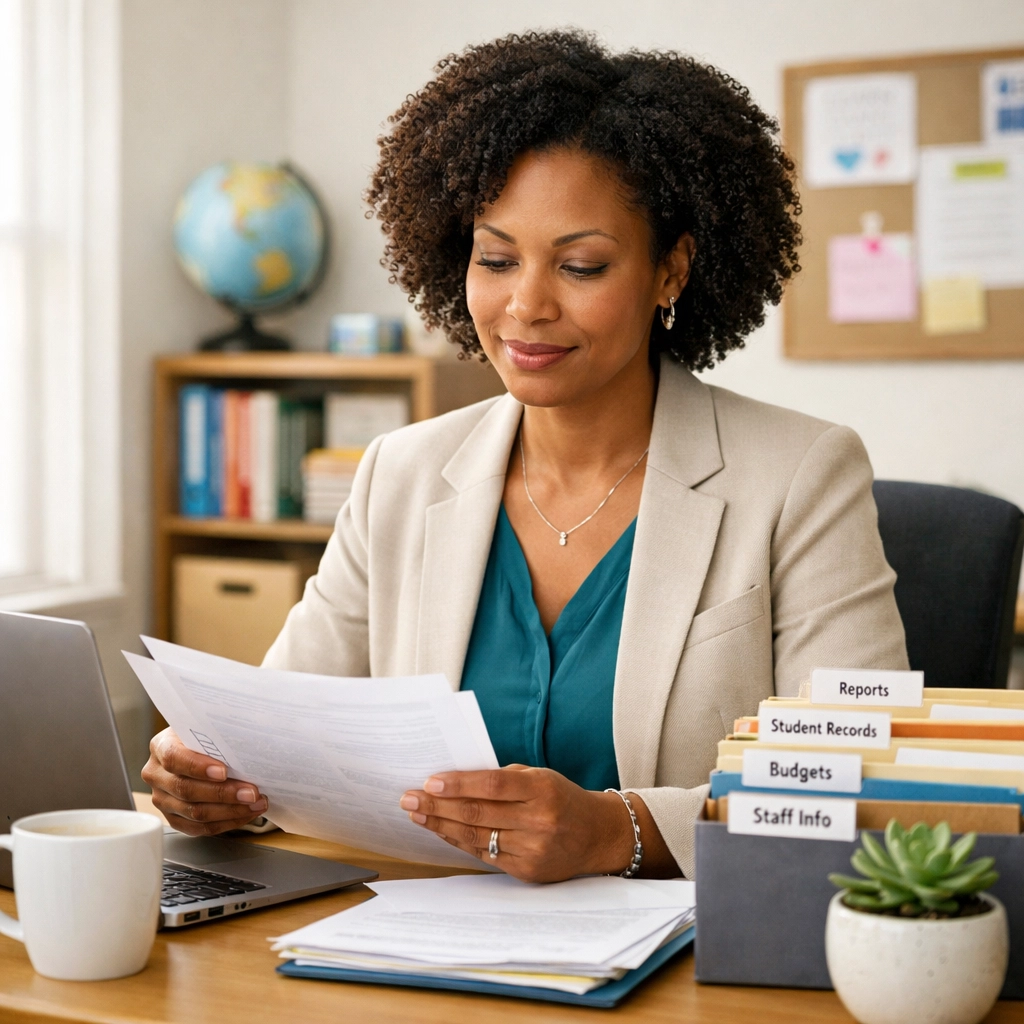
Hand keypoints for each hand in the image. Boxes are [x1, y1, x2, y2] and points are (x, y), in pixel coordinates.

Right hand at [141, 728, 267, 835]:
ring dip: (230, 811)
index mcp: (161, 746)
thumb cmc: (206, 736)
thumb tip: (247, 741)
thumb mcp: (207, 727)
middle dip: (223, 793)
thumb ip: (219, 732)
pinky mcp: (174, 818)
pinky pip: (198, 828)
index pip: (174, 758)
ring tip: (255, 804)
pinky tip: (245, 814)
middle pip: (186, 789)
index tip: (223, 771)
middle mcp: (157, 775)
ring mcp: (163, 799)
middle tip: (251, 793)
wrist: (198, 748)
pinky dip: (225, 822)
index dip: (198, 766)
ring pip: (194, 813)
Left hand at [399, 765, 642, 882]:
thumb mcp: (541, 777)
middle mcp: (538, 821)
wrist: (598, 836)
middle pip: (478, 813)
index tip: (430, 782)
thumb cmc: (562, 798)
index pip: (493, 785)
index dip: (459, 784)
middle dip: (438, 806)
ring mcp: (533, 850)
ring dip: (441, 825)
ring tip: (416, 814)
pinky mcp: (527, 871)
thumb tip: (456, 781)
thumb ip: (504, 778)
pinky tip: (441, 831)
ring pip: (476, 837)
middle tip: (409, 798)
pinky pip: (485, 855)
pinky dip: (460, 842)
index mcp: (542, 789)